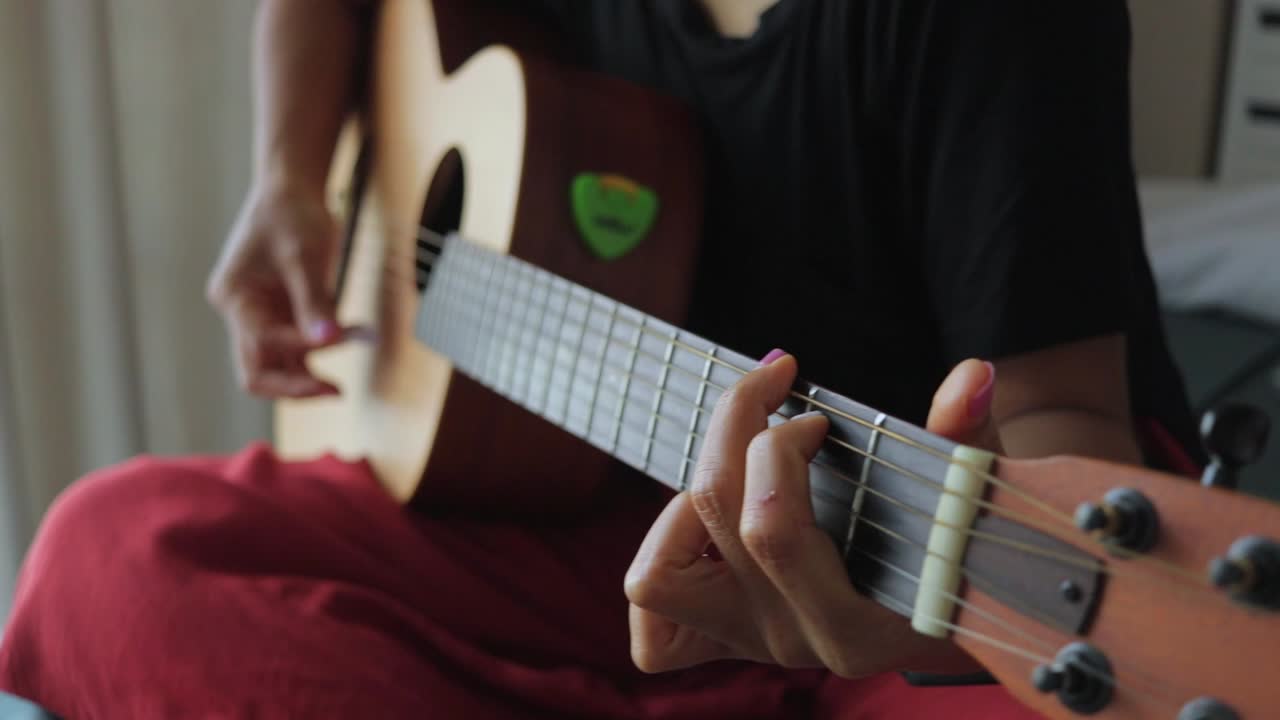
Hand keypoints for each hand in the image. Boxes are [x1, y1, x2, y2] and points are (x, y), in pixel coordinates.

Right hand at [207, 183, 351, 397]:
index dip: (301, 346)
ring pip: (281, 367)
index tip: (344, 334)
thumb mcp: (304, 253)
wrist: (293, 190)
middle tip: (336, 392)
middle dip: (295, 386)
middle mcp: (243, 314)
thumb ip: (313, 299)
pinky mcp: (285, 318)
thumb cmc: (293, 214)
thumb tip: (326, 340)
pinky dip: (326, 350)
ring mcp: (264, 319)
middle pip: (258, 372)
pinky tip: (357, 336)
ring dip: (314, 372)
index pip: (262, 343)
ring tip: (354, 365)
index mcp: (235, 298)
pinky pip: (302, 349)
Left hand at [625, 352, 1002, 677]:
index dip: (779, 445)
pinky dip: (663, 567)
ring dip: (681, 501)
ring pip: (655, 575)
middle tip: (773, 388)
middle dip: (736, 425)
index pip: (770, 524)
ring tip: (736, 463)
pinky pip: (651, 632)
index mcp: (855, 622)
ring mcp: (752, 643)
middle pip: (713, 512)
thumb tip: (971, 376)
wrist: (963, 622)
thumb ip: (967, 441)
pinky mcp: (728, 641)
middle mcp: (792, 638)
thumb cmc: (966, 555)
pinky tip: (706, 525)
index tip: (820, 418)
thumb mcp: (973, 500)